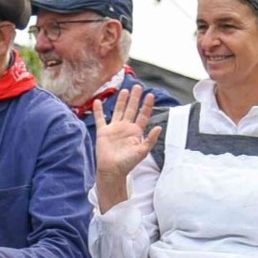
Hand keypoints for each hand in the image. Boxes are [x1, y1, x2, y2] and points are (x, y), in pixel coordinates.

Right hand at [92, 88, 160, 208]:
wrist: (112, 171)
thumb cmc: (128, 163)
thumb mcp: (142, 152)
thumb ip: (151, 139)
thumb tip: (159, 127)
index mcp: (136, 132)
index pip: (143, 115)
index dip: (146, 106)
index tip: (150, 95)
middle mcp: (125, 128)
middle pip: (131, 109)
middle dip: (135, 98)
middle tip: (138, 86)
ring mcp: (114, 129)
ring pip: (118, 111)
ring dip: (121, 101)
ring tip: (125, 90)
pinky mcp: (103, 132)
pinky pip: (100, 119)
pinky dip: (98, 111)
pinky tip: (98, 102)